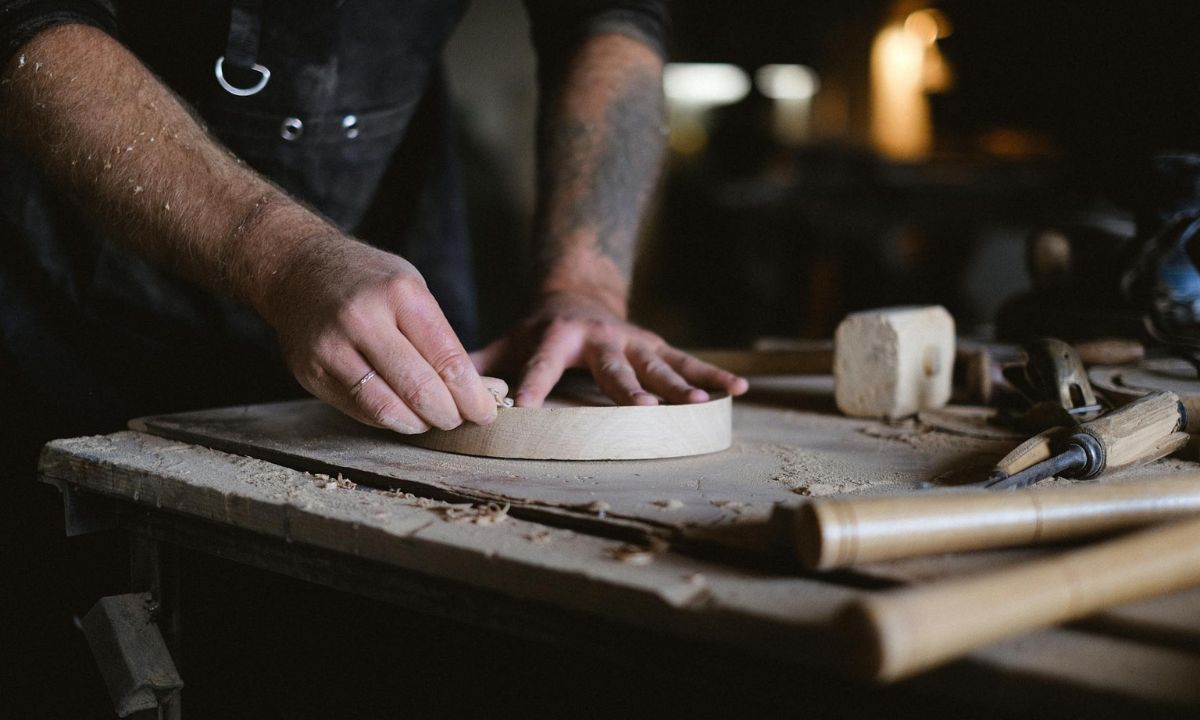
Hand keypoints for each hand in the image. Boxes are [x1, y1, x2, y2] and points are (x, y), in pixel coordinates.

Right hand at [261, 237, 498, 433]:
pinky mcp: (311, 372)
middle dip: (449, 415)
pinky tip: (403, 413)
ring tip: (432, 420)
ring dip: (419, 424)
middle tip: (461, 420)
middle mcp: (363, 320)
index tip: (486, 412)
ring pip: (387, 408)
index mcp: (400, 295)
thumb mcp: (411, 288)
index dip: (473, 396)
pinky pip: (360, 410)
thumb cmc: (368, 281)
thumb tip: (476, 390)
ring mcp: (332, 348)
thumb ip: (438, 337)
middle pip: (419, 390)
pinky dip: (389, 419)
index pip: (448, 360)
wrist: (297, 270)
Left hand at [473, 291, 748, 407]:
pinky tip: (739, 392)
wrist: (579, 295)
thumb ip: (476, 365)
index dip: (533, 384)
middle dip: (630, 390)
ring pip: (659, 367)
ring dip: (681, 386)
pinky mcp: (659, 348)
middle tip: (645, 410)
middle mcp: (600, 339)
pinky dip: (714, 377)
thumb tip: (435, 394)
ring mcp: (635, 343)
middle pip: (615, 369)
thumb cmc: (537, 332)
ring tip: (699, 404)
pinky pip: (690, 362)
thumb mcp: (506, 341)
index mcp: (557, 337)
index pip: (543, 365)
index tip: (525, 408)